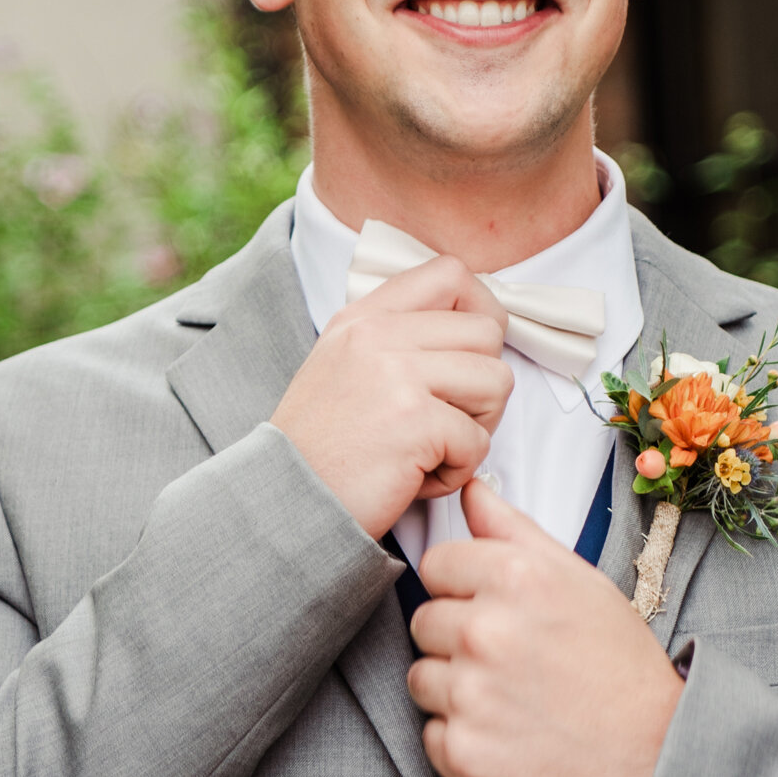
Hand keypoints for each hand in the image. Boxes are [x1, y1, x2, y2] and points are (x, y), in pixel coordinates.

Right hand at [272, 257, 513, 539]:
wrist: (281, 502)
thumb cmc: (320, 449)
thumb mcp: (344, 366)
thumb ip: (398, 339)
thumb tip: (477, 328)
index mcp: (364, 317)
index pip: (451, 274)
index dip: (480, 311)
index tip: (469, 355)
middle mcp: (378, 334)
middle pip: (487, 332)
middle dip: (483, 386)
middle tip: (448, 422)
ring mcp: (397, 374)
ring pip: (496, 382)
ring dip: (477, 427)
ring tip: (432, 450)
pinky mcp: (414, 421)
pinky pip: (478, 441)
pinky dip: (457, 471)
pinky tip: (415, 477)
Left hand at [408, 477, 684, 776]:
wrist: (657, 759)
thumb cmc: (620, 668)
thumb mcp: (581, 582)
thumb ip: (515, 532)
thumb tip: (470, 490)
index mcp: (516, 577)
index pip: (436, 565)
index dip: (464, 589)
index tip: (497, 612)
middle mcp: (487, 631)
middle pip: (423, 621)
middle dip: (458, 641)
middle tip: (513, 663)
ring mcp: (471, 694)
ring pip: (421, 679)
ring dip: (456, 692)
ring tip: (513, 702)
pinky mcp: (463, 753)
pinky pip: (430, 734)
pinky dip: (463, 741)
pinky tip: (509, 739)